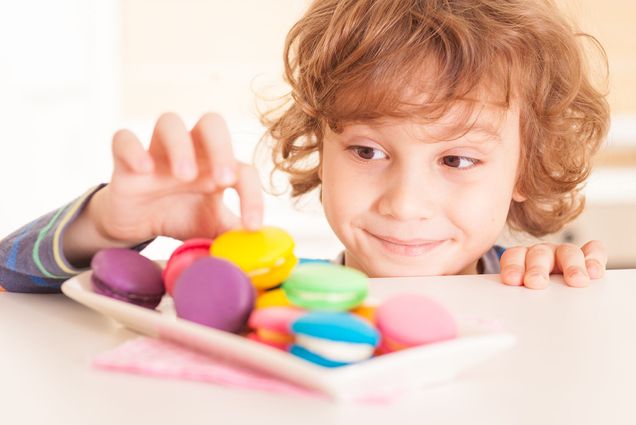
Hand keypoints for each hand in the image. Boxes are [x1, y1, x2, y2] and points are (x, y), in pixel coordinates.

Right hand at [64, 112, 262, 263]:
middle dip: (221, 148)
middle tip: (223, 180)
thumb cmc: (180, 217)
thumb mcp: (211, 229)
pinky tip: (143, 170)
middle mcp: (191, 151)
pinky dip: (133, 149)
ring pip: (169, 122)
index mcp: (217, 166)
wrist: (136, 224)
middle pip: (211, 124)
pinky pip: (124, 138)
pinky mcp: (126, 160)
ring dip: (180, 145)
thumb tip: (263, 247)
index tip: (252, 225)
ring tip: (184, 175)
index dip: (253, 196)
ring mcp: (158, 152)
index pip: (244, 169)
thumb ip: (235, 234)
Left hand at [499, 241, 606, 288]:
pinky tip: (595, 273)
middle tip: (536, 283)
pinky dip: (594, 260)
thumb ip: (511, 295)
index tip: (512, 280)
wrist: (552, 292)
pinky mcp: (586, 258)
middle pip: (539, 256)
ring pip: (567, 252)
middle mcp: (542, 254)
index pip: (514, 257)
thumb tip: (501, 307)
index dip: (513, 267)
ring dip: (572, 266)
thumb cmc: (530, 294)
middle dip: (538, 269)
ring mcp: (564, 254)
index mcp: (521, 258)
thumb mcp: (520, 293)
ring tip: (576, 281)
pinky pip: (593, 251)